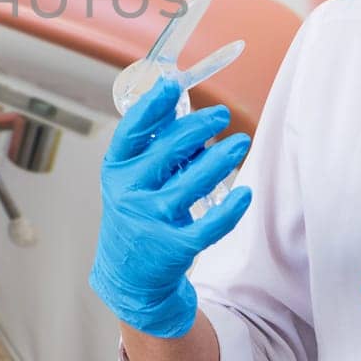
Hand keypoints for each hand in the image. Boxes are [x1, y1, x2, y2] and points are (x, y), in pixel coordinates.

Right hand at [88, 77, 253, 337]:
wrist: (128, 276)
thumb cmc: (135, 215)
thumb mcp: (131, 178)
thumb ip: (153, 145)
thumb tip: (182, 104)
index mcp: (116, 170)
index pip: (132, 131)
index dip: (152, 105)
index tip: (172, 84)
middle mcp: (129, 193)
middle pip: (167, 151)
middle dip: (198, 128)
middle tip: (221, 115)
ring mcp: (150, 221)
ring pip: (192, 183)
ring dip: (220, 159)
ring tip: (240, 143)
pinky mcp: (174, 247)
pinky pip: (210, 225)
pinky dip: (230, 208)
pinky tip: (244, 193)